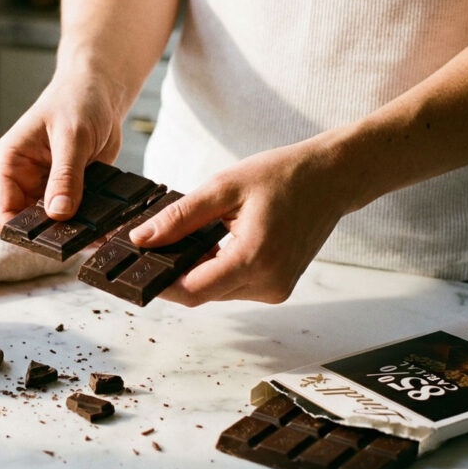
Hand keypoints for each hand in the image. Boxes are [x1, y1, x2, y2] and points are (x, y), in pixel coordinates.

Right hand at [0, 73, 125, 232]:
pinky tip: (107, 227)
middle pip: (28, 226)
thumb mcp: (72, 137)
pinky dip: (89, 223)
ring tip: (100, 235)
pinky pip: (74, 217)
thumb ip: (65, 177)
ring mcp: (43, 188)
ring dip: (74, 231)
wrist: (100, 91)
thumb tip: (58, 213)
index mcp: (8, 165)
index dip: (24, 234)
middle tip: (82, 240)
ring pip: (52, 226)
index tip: (53, 241)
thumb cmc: (78, 101)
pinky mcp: (66, 191)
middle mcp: (21, 181)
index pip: (3, 215)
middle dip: (53, 236)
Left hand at [129, 138, 354, 305]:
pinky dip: (217, 269)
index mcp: (255, 259)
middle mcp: (268, 283)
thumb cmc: (282, 175)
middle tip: (152, 245)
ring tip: (191, 236)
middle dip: (174, 273)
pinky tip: (215, 242)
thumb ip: (179, 217)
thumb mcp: (223, 187)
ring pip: (216, 292)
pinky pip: (233, 286)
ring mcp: (275, 289)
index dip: (159, 283)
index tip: (135, 268)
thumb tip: (140, 239)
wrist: (332, 178)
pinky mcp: (277, 287)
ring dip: (197, 270)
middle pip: (201, 293)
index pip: (192, 291)